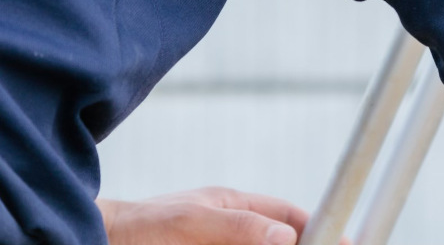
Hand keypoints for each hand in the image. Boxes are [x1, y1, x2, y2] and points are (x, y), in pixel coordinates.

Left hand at [98, 188, 312, 244]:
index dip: (319, 229)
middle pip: (277, 242)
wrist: (92, 243)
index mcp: (235, 208)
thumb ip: (238, 227)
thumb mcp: (190, 222)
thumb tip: (287, 238)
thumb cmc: (138, 226)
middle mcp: (231, 234)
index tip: (344, 241)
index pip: (290, 219)